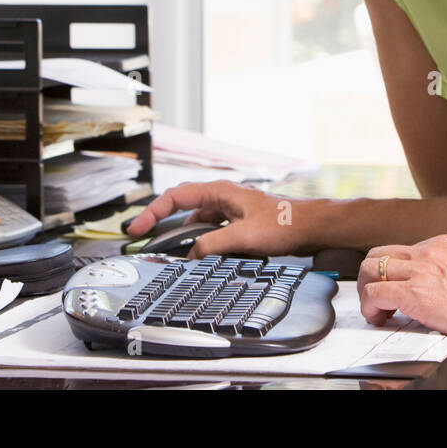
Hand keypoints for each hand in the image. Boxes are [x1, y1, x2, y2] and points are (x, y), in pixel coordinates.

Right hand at [125, 180, 308, 257]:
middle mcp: (221, 196)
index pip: (174, 197)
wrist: (310, 226)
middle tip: (140, 237)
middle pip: (180, 205)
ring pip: (195, 219)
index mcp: (218, 192)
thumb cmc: (283, 225)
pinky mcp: (236, 221)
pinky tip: (197, 255)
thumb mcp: (244, 237)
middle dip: (158, 220)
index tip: (136, 228)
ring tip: (166, 251)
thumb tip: (189, 254)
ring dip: (180, 233)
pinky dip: (198, 240)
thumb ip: (213, 245)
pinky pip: (209, 229)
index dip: (151, 212)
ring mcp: (228, 208)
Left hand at [357, 234, 446, 352]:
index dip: (390, 272)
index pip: (400, 250)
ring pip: (369, 269)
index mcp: (441, 245)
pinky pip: (375, 293)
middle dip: (369, 277)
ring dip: (366, 291)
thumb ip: (446, 273)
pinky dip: (369, 307)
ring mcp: (419, 270)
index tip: (391, 288)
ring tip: (375, 310)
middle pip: (377, 254)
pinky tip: (378, 319)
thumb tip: (433, 291)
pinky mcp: (413, 292)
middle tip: (375, 298)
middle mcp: (427, 252)